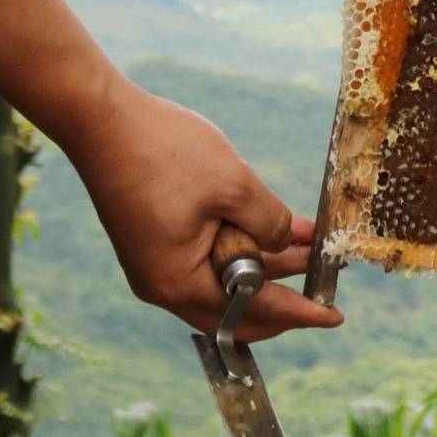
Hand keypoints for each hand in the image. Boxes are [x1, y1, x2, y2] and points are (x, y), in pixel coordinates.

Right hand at [56, 76, 342, 343]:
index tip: (333, 316)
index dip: (299, 314)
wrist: (102, 120)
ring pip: (220, 280)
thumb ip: (269, 221)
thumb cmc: (163, 151)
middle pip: (234, 308)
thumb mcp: (234, 185)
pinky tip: (267, 226)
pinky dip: (238, 248)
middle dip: (281, 293)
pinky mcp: (152, 241)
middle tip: (320, 283)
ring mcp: (153, 264)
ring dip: (263, 265)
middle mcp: (162, 286)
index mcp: (180, 283)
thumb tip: (286, 242)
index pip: (251, 312)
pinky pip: (203, 259)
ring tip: (306, 247)